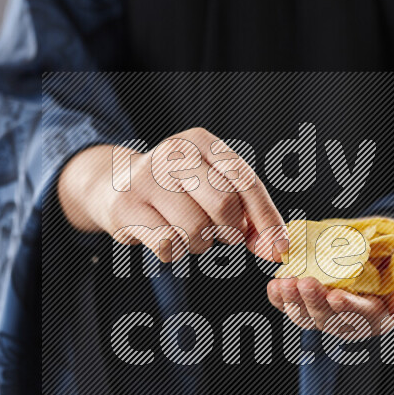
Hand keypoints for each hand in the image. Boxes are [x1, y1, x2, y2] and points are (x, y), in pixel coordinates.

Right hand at [58, 128, 286, 261]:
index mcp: (202, 142)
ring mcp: (147, 178)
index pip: (246, 181)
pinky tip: (166, 238)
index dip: (267, 219)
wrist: (114, 187)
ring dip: (200, 244)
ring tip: (188, 232)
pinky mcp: (126, 206)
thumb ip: (249, 214)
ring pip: (195, 230)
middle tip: (220, 233)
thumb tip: (276, 248)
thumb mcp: (213, 187)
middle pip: (223, 206)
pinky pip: (167, 245)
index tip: (278, 248)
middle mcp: (173, 153)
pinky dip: (174, 252)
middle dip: (229, 231)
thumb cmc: (178, 192)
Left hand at [266, 219, 393, 337]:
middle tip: (304, 283)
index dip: (351, 309)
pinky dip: (281, 299)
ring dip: (294, 302)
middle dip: (315, 303)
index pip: (365, 319)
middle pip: (331, 321)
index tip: (337, 296)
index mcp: (380, 318)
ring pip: (308, 317)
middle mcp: (352, 321)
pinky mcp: (311, 300)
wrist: (387, 245)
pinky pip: (293, 306)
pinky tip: (274, 286)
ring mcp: (329, 313)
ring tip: (284, 283)